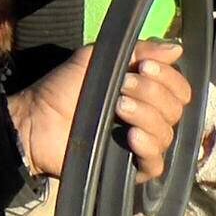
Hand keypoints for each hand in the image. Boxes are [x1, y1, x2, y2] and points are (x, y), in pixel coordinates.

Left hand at [8, 40, 191, 180]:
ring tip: (119, 107)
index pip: (179, 88)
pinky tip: (132, 136)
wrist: (36, 119)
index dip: (168, 77)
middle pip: (176, 109)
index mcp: (143, 93)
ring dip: (146, 115)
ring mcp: (139, 144)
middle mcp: (147, 118)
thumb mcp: (96, 59)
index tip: (143, 67)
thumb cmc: (62, 88)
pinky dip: (148, 146)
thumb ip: (135, 50)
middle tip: (123, 87)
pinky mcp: (130, 168)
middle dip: (152, 92)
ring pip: (168, 133)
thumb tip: (176, 47)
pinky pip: (156, 162)